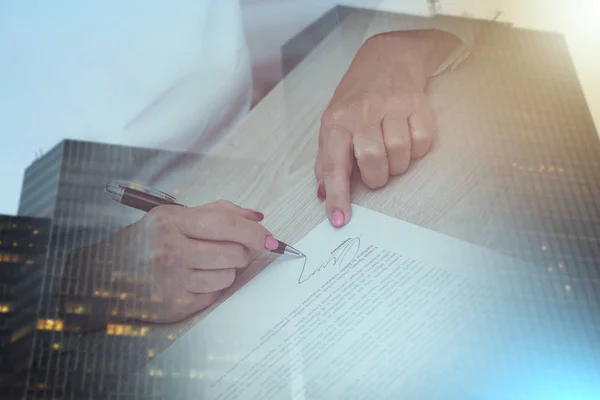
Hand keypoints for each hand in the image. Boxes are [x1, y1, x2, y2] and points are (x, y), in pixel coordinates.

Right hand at [104, 201, 274, 322]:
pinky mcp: (175, 306)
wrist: (103, 277)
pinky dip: (212, 287)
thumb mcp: (173, 217)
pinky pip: (216, 295)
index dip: (254, 233)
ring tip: (204, 264)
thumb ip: (217, 212)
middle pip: (234, 254)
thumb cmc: (146, 242)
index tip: (273, 240)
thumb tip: (257, 217)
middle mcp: (170, 251)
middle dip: (239, 252)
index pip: (225, 225)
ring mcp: (172, 282)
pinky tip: (193, 280)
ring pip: (229, 276)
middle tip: (224, 249)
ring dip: (226, 270)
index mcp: (171, 222)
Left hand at [314, 29, 459, 226]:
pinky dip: (417, 149)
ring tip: (390, 150)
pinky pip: (422, 143)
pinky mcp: (417, 104)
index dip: (337, 196)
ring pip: (399, 155)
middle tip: (374, 170)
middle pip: (373, 162)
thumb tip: (322, 194)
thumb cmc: (356, 100)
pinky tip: (408, 137)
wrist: (387, 59)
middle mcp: (362, 113)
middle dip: (375, 177)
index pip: (334, 165)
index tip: (339, 220)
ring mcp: (391, 107)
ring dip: (397, 164)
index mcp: (336, 123)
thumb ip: (327, 160)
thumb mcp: (333, 124)